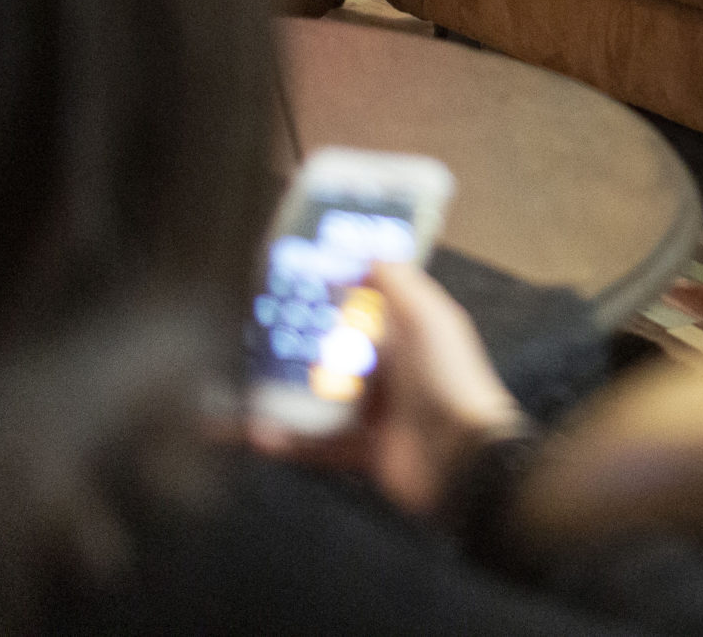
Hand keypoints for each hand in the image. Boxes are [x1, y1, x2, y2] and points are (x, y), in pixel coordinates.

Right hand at [248, 263, 525, 516]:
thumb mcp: (428, 317)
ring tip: (242, 386)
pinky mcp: (360, 452)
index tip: (290, 284)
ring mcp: (374, 414)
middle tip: (250, 335)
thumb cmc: (446, 377)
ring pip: (320, 400)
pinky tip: (254, 434)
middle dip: (298, 347)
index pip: (366, 309)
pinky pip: (316, 445)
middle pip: (337, 354)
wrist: (460, 456)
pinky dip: (286, 442)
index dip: (334, 296)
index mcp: (408, 336)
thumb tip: (370, 247)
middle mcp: (391, 372)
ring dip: (283, 396)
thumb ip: (398, 281)